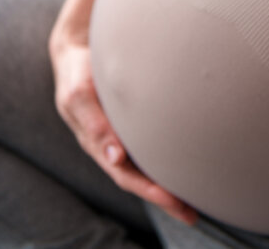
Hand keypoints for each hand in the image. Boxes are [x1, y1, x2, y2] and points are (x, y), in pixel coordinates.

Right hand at [50, 0, 197, 224]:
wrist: (75, 54)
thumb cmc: (78, 72)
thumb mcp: (80, 93)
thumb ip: (94, 123)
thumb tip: (116, 157)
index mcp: (95, 143)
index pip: (124, 175)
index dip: (147, 189)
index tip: (170, 198)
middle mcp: (108, 147)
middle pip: (137, 180)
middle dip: (163, 198)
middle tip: (189, 214)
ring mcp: (118, 139)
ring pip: (144, 171)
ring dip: (167, 189)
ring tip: (193, 204)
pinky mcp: (129, 128)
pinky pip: (147, 153)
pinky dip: (165, 166)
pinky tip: (185, 173)